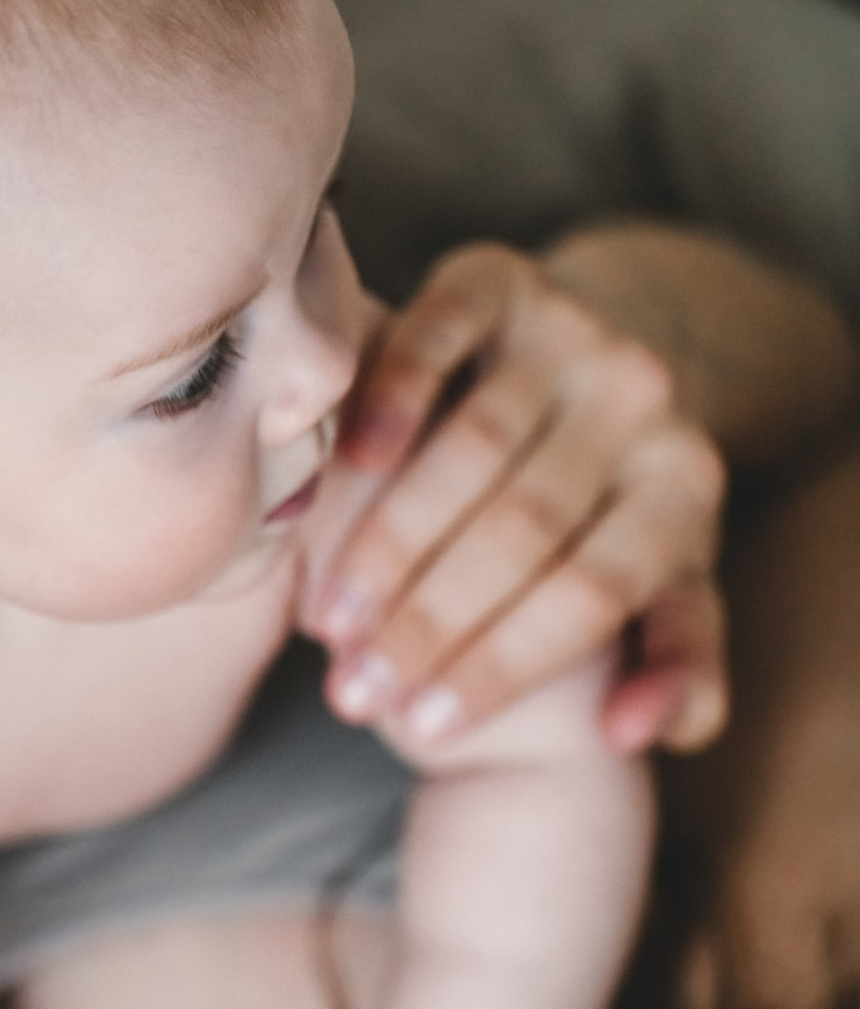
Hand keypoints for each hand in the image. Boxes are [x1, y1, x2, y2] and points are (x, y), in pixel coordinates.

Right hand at [301, 244, 726, 754]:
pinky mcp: (502, 280)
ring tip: (324, 621)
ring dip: (390, 540)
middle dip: (430, 619)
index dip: (501, 663)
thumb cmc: (605, 527)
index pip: (591, 591)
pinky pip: (443, 334)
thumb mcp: (663, 603)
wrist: (591, 386)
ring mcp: (574, 332)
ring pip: (474, 445)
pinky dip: (392, 396)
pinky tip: (347, 464)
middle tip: (353, 690)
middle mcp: (644, 403)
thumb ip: (676, 674)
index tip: (421, 726)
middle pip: (526, 526)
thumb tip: (635, 728)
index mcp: (683, 493)